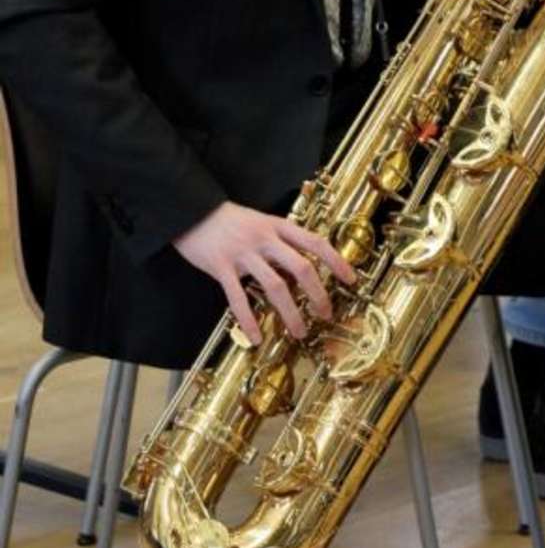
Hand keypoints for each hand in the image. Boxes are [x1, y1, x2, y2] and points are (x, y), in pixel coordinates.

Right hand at [174, 200, 355, 343]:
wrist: (191, 211)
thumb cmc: (230, 220)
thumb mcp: (261, 222)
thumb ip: (281, 242)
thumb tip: (303, 268)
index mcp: (278, 226)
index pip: (316, 243)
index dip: (336, 262)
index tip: (351, 280)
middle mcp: (265, 239)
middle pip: (301, 268)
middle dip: (318, 294)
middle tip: (325, 314)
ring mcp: (243, 253)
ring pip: (275, 286)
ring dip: (291, 313)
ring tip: (299, 332)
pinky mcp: (221, 267)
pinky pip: (238, 298)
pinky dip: (249, 320)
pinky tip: (256, 337)